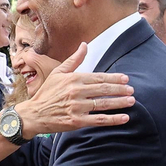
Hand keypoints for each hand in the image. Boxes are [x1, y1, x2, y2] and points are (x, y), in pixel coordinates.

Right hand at [16, 44, 134, 136]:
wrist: (34, 114)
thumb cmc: (47, 92)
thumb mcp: (58, 73)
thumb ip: (74, 60)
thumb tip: (85, 45)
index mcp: (73, 79)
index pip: (99, 77)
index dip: (114, 78)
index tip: (126, 79)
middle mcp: (76, 92)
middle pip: (103, 90)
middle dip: (120, 90)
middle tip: (132, 91)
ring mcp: (77, 107)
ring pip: (103, 104)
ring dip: (119, 103)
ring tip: (131, 101)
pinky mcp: (77, 121)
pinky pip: (98, 120)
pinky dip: (113, 119)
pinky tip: (124, 118)